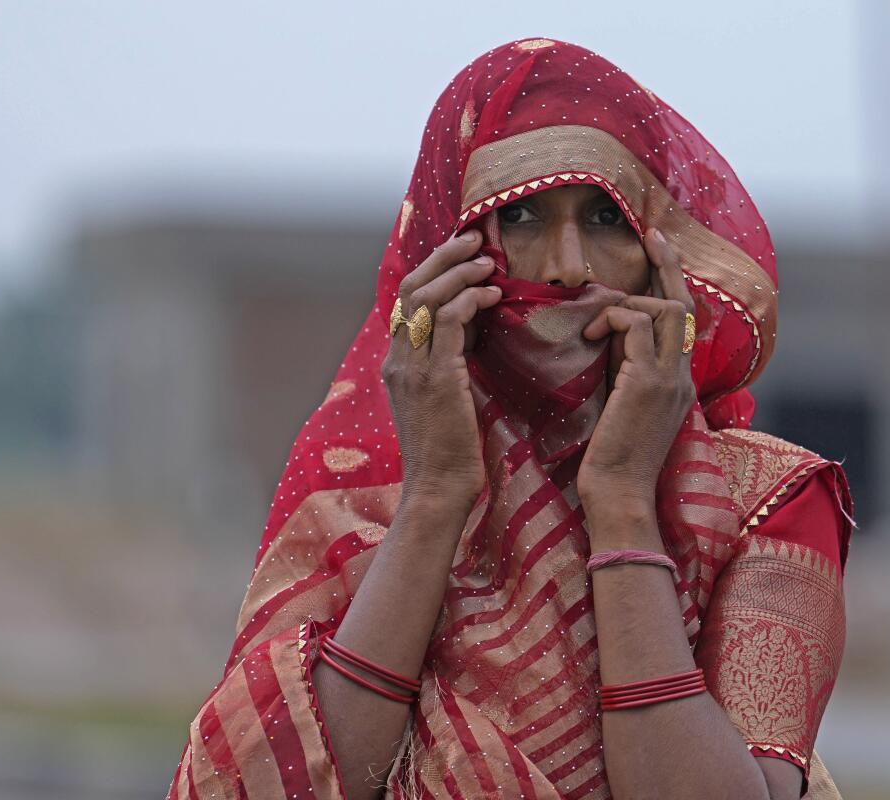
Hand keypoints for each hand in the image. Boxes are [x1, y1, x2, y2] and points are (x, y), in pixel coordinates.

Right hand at [381, 228, 501, 508]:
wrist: (438, 491)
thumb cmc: (449, 452)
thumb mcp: (443, 398)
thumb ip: (448, 362)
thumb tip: (471, 331)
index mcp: (397, 363)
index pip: (408, 301)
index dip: (433, 269)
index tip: (461, 253)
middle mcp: (398, 359)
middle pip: (412, 287)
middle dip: (443, 256)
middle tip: (473, 239)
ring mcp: (413, 368)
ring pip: (428, 297)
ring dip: (460, 271)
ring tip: (488, 261)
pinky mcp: (436, 378)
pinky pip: (450, 322)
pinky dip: (470, 299)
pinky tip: (492, 294)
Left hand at [577, 227, 696, 511]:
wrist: (618, 496)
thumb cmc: (611, 460)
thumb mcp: (621, 406)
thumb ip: (623, 370)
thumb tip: (606, 334)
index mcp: (678, 382)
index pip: (683, 321)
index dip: (672, 282)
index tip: (658, 249)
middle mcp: (682, 376)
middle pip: (684, 304)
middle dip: (667, 265)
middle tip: (650, 235)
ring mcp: (670, 378)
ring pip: (663, 309)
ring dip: (623, 304)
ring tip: (591, 324)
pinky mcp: (648, 382)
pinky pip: (636, 325)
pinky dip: (611, 320)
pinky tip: (588, 339)